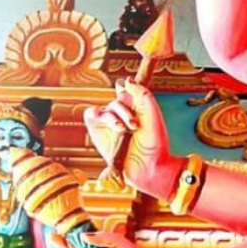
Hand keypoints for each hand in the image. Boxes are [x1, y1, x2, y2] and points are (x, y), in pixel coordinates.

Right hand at [84, 81, 177, 198]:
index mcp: (137, 111)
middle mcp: (122, 117)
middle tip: (135, 125)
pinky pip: (91, 115)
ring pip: (106, 108)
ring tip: (124, 129)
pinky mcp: (98, 134)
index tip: (128, 92)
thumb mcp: (152, 113)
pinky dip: (102, 117)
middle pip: (117, 100)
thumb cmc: (155, 144)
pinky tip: (115, 128)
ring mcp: (109, 126)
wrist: (149, 167)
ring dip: (115, 115)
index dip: (126, 89)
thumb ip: (140, 93)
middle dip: (125, 110)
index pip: (126, 91)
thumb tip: (124, 80)